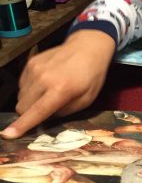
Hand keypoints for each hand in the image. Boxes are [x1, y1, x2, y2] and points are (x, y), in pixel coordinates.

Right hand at [1, 30, 115, 138]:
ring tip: (49, 92)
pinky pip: (22, 84)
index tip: (8, 134)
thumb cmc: (91, 77)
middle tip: (45, 109)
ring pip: (21, 96)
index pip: (36, 111)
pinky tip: (45, 83)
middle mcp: (44, 78)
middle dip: (29, 114)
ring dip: (30, 100)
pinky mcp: (31, 62)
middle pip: (22, 107)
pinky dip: (30, 89)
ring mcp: (35, 69)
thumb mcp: (86, 100)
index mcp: (60, 90)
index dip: (22, 125)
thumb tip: (45, 119)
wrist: (88, 48)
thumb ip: (64, 112)